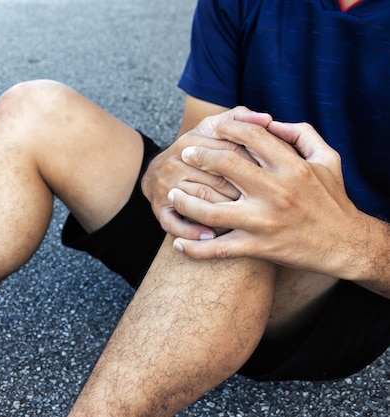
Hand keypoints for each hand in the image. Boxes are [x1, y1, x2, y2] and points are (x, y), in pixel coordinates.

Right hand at [141, 107, 271, 238]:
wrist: (156, 175)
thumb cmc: (196, 151)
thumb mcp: (211, 129)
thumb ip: (238, 119)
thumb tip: (267, 119)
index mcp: (192, 138)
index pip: (231, 149)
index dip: (256, 163)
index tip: (276, 175)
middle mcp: (176, 161)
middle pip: (219, 178)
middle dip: (245, 192)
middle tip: (267, 204)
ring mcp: (166, 187)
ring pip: (202, 202)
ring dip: (225, 215)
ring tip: (248, 223)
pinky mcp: (160, 210)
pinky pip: (177, 224)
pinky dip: (194, 232)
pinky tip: (212, 236)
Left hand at [168, 119, 367, 277]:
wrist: (345, 244)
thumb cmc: (333, 199)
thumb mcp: (327, 159)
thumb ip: (301, 134)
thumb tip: (271, 122)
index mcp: (291, 167)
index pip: (250, 136)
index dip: (226, 128)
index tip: (212, 130)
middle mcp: (276, 192)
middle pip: (225, 166)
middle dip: (199, 156)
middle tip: (184, 154)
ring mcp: (264, 221)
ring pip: (211, 210)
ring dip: (185, 201)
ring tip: (173, 194)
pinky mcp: (258, 247)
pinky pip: (218, 249)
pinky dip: (194, 248)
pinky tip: (179, 243)